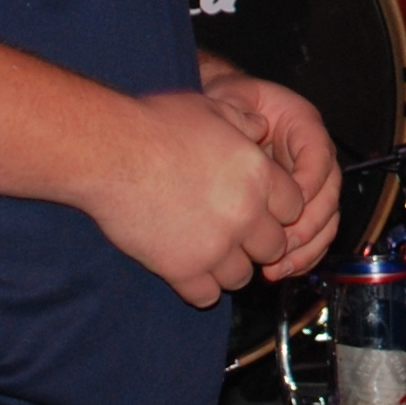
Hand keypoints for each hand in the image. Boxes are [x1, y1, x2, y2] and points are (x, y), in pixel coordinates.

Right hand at [86, 90, 312, 307]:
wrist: (111, 152)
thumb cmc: (156, 124)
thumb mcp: (210, 108)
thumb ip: (242, 120)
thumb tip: (260, 125)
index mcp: (259, 176)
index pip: (294, 208)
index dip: (277, 209)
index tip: (259, 207)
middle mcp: (246, 215)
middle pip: (274, 246)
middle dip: (258, 242)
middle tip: (235, 233)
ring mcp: (215, 247)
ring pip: (242, 277)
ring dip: (230, 267)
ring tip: (209, 252)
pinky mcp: (182, 270)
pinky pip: (206, 296)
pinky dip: (200, 288)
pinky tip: (188, 271)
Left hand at [202, 68, 344, 280]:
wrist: (222, 114)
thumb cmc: (227, 103)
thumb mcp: (231, 96)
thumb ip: (239, 109)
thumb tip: (255, 130)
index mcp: (304, 125)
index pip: (320, 156)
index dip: (309, 184)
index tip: (287, 206)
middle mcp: (314, 156)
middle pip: (330, 195)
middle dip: (308, 226)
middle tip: (281, 247)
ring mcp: (310, 184)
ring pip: (327, 221)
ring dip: (307, 249)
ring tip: (278, 269)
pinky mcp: (300, 208)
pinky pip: (313, 236)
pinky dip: (302, 257)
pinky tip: (279, 272)